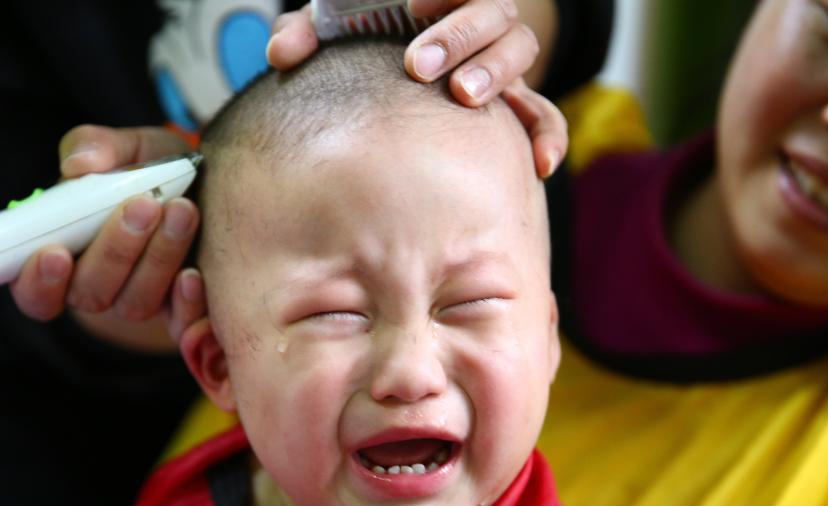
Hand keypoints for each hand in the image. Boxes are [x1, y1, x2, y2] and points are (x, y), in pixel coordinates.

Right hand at [11, 125, 198, 322]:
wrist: (204, 190)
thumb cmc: (149, 172)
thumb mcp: (126, 150)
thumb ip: (96, 147)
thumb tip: (78, 163)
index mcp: (58, 255)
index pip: (33, 291)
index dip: (38, 281)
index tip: (54, 252)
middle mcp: (93, 287)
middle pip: (89, 293)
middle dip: (115, 250)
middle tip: (142, 205)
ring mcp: (134, 301)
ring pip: (134, 302)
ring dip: (157, 258)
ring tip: (181, 209)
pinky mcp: (176, 311)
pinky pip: (179, 322)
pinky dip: (187, 301)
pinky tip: (195, 272)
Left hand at [266, 1, 565, 177]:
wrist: (401, 80)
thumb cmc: (368, 44)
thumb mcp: (338, 31)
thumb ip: (309, 32)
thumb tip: (281, 54)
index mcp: (441, 0)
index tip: (411, 6)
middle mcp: (479, 26)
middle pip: (495, 15)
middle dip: (458, 37)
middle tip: (418, 65)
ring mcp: (500, 66)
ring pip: (521, 53)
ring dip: (495, 73)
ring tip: (462, 96)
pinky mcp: (514, 108)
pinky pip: (544, 115)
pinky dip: (546, 135)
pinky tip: (537, 165)